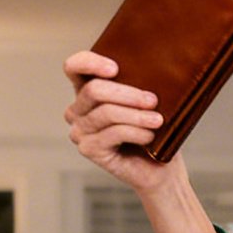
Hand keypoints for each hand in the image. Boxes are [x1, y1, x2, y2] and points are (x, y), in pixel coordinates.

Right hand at [63, 50, 173, 190]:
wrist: (159, 169)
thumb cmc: (154, 131)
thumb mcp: (146, 102)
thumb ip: (139, 83)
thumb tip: (151, 64)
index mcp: (86, 91)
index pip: (73, 67)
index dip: (90, 63)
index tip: (115, 69)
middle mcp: (77, 110)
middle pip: (94, 90)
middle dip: (128, 94)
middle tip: (153, 100)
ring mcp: (80, 131)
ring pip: (106, 113)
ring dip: (136, 116)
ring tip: (158, 121)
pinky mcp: (88, 149)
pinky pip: (113, 133)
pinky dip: (135, 132)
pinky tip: (150, 136)